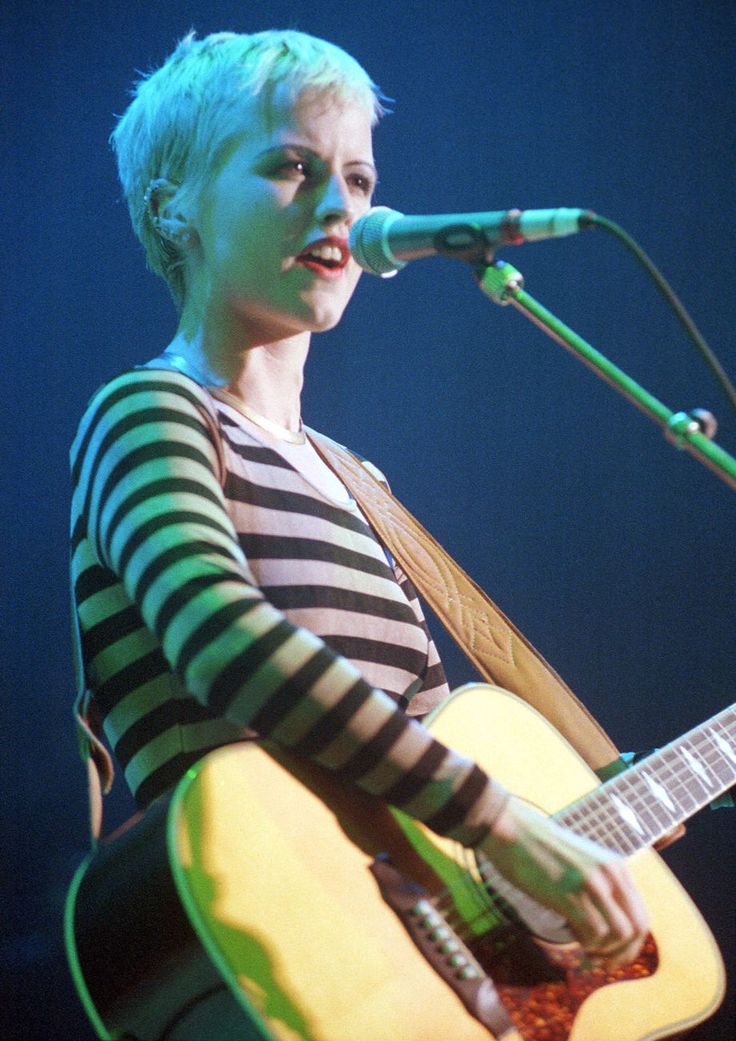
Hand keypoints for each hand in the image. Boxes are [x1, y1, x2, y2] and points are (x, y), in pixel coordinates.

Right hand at [478, 796, 648, 968]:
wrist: (514, 831)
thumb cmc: (542, 848)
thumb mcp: (583, 862)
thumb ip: (601, 884)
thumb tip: (608, 922)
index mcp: (617, 867)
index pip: (642, 916)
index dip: (632, 944)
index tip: (613, 954)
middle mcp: (611, 876)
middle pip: (637, 929)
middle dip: (623, 953)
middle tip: (602, 961)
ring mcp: (592, 885)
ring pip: (619, 934)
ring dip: (604, 950)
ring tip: (585, 948)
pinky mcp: (571, 895)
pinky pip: (594, 933)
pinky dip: (587, 944)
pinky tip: (573, 937)